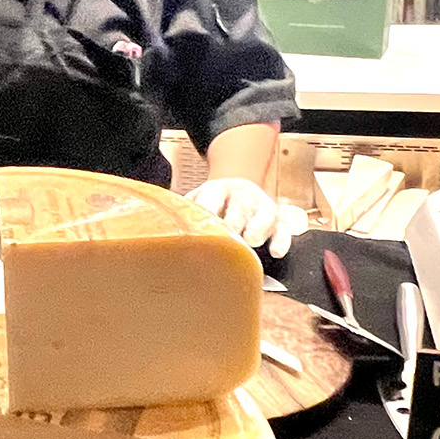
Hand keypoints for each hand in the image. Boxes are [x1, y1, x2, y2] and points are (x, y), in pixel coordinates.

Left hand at [189, 178, 306, 258]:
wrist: (239, 186)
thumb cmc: (211, 205)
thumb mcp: (197, 203)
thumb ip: (184, 216)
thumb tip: (155, 235)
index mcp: (216, 189)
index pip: (211, 196)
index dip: (207, 209)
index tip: (202, 227)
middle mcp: (241, 194)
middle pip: (240, 205)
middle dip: (235, 220)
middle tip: (229, 235)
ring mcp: (262, 205)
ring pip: (266, 214)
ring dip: (258, 227)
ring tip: (252, 241)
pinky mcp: (278, 218)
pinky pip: (284, 229)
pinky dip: (281, 240)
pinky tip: (276, 252)